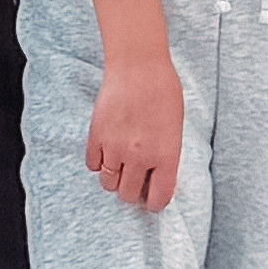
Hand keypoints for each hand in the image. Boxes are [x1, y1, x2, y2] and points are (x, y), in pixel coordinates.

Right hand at [83, 48, 183, 210]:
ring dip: (114, 178)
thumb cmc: (163, 91)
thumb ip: (165, 155)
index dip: (154, 203)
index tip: (151, 201)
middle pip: (128, 195)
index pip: (159, 198)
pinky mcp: (96, 137)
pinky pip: (92, 165)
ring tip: (120, 165)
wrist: (138, 66)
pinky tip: (107, 150)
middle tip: (134, 180)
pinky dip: (98, 162)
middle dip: (132, 191)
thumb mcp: (175, 127)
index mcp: (166, 156)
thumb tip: (156, 176)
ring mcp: (115, 148)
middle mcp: (140, 157)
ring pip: (108, 184)